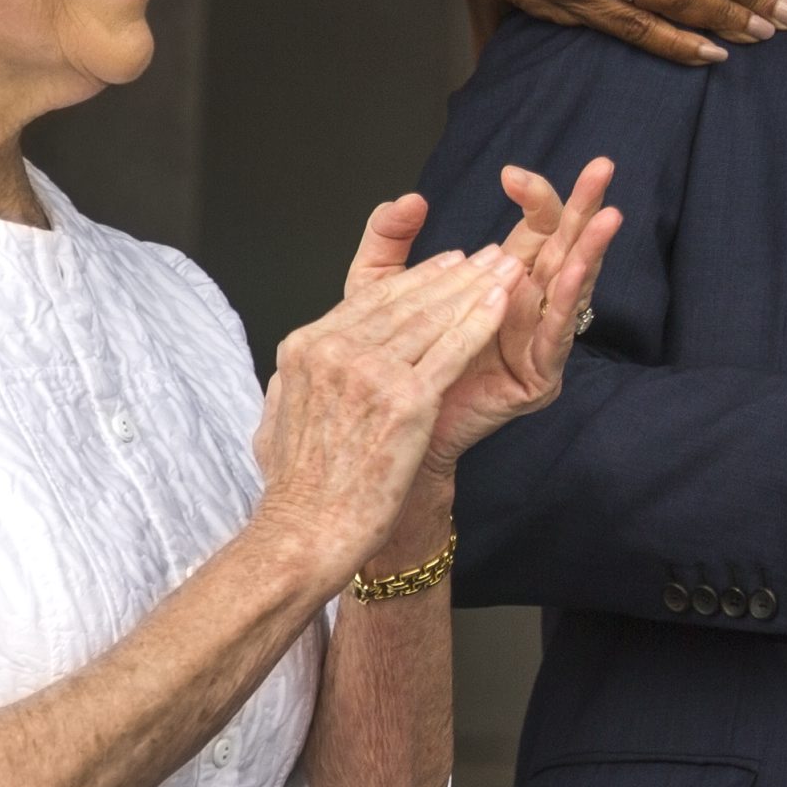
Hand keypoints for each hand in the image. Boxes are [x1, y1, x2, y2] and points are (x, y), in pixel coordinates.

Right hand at [253, 246, 521, 586]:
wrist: (306, 532)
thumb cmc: (300, 488)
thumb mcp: (279, 416)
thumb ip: (296, 381)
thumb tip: (304, 365)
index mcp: (304, 349)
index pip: (370, 300)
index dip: (417, 278)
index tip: (449, 262)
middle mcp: (334, 351)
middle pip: (406, 301)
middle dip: (455, 274)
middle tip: (490, 254)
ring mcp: (370, 373)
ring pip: (433, 318)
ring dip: (476, 288)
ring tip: (507, 269)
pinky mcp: (406, 401)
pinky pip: (452, 350)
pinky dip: (480, 321)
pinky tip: (503, 302)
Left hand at [410, 160, 624, 470]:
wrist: (383, 429)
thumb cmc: (388, 362)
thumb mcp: (378, 288)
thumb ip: (388, 240)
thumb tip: (410, 198)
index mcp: (502, 279)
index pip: (533, 226)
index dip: (531, 197)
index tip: (511, 174)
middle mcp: (528, 304)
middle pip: (565, 244)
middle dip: (584, 205)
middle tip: (602, 166)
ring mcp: (537, 340)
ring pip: (572, 285)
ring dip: (591, 248)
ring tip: (607, 215)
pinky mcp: (538, 377)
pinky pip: (555, 334)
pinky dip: (564, 300)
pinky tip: (572, 271)